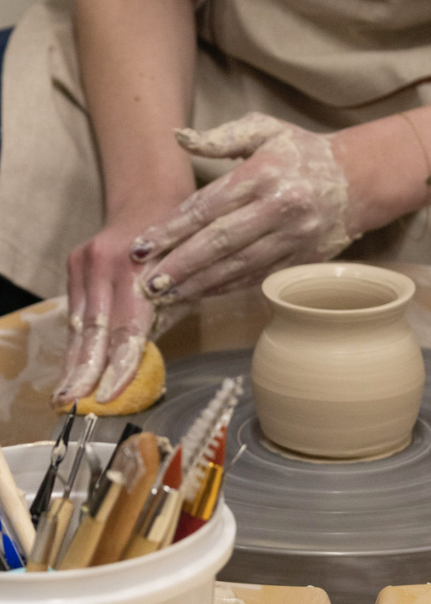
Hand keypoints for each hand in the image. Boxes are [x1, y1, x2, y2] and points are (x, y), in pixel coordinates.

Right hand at [52, 204, 191, 407]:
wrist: (153, 198)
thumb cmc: (183, 244)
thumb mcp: (189, 279)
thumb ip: (167, 316)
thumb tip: (144, 362)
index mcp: (143, 270)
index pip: (127, 330)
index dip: (118, 367)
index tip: (108, 397)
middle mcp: (110, 264)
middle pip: (95, 330)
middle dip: (84, 372)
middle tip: (74, 405)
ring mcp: (88, 260)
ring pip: (81, 322)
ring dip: (75, 360)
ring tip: (67, 395)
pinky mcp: (76, 260)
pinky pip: (77, 307)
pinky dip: (77, 337)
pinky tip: (73, 364)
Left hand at [130, 113, 354, 302]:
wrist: (358, 179)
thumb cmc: (302, 152)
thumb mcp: (265, 130)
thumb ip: (221, 137)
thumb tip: (179, 138)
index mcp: (265, 173)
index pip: (209, 205)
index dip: (173, 228)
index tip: (144, 244)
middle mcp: (280, 207)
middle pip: (221, 241)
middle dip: (181, 264)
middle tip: (149, 282)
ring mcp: (294, 236)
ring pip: (239, 265)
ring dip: (200, 283)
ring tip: (168, 294)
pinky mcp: (302, 258)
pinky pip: (259, 276)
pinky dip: (228, 288)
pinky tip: (202, 293)